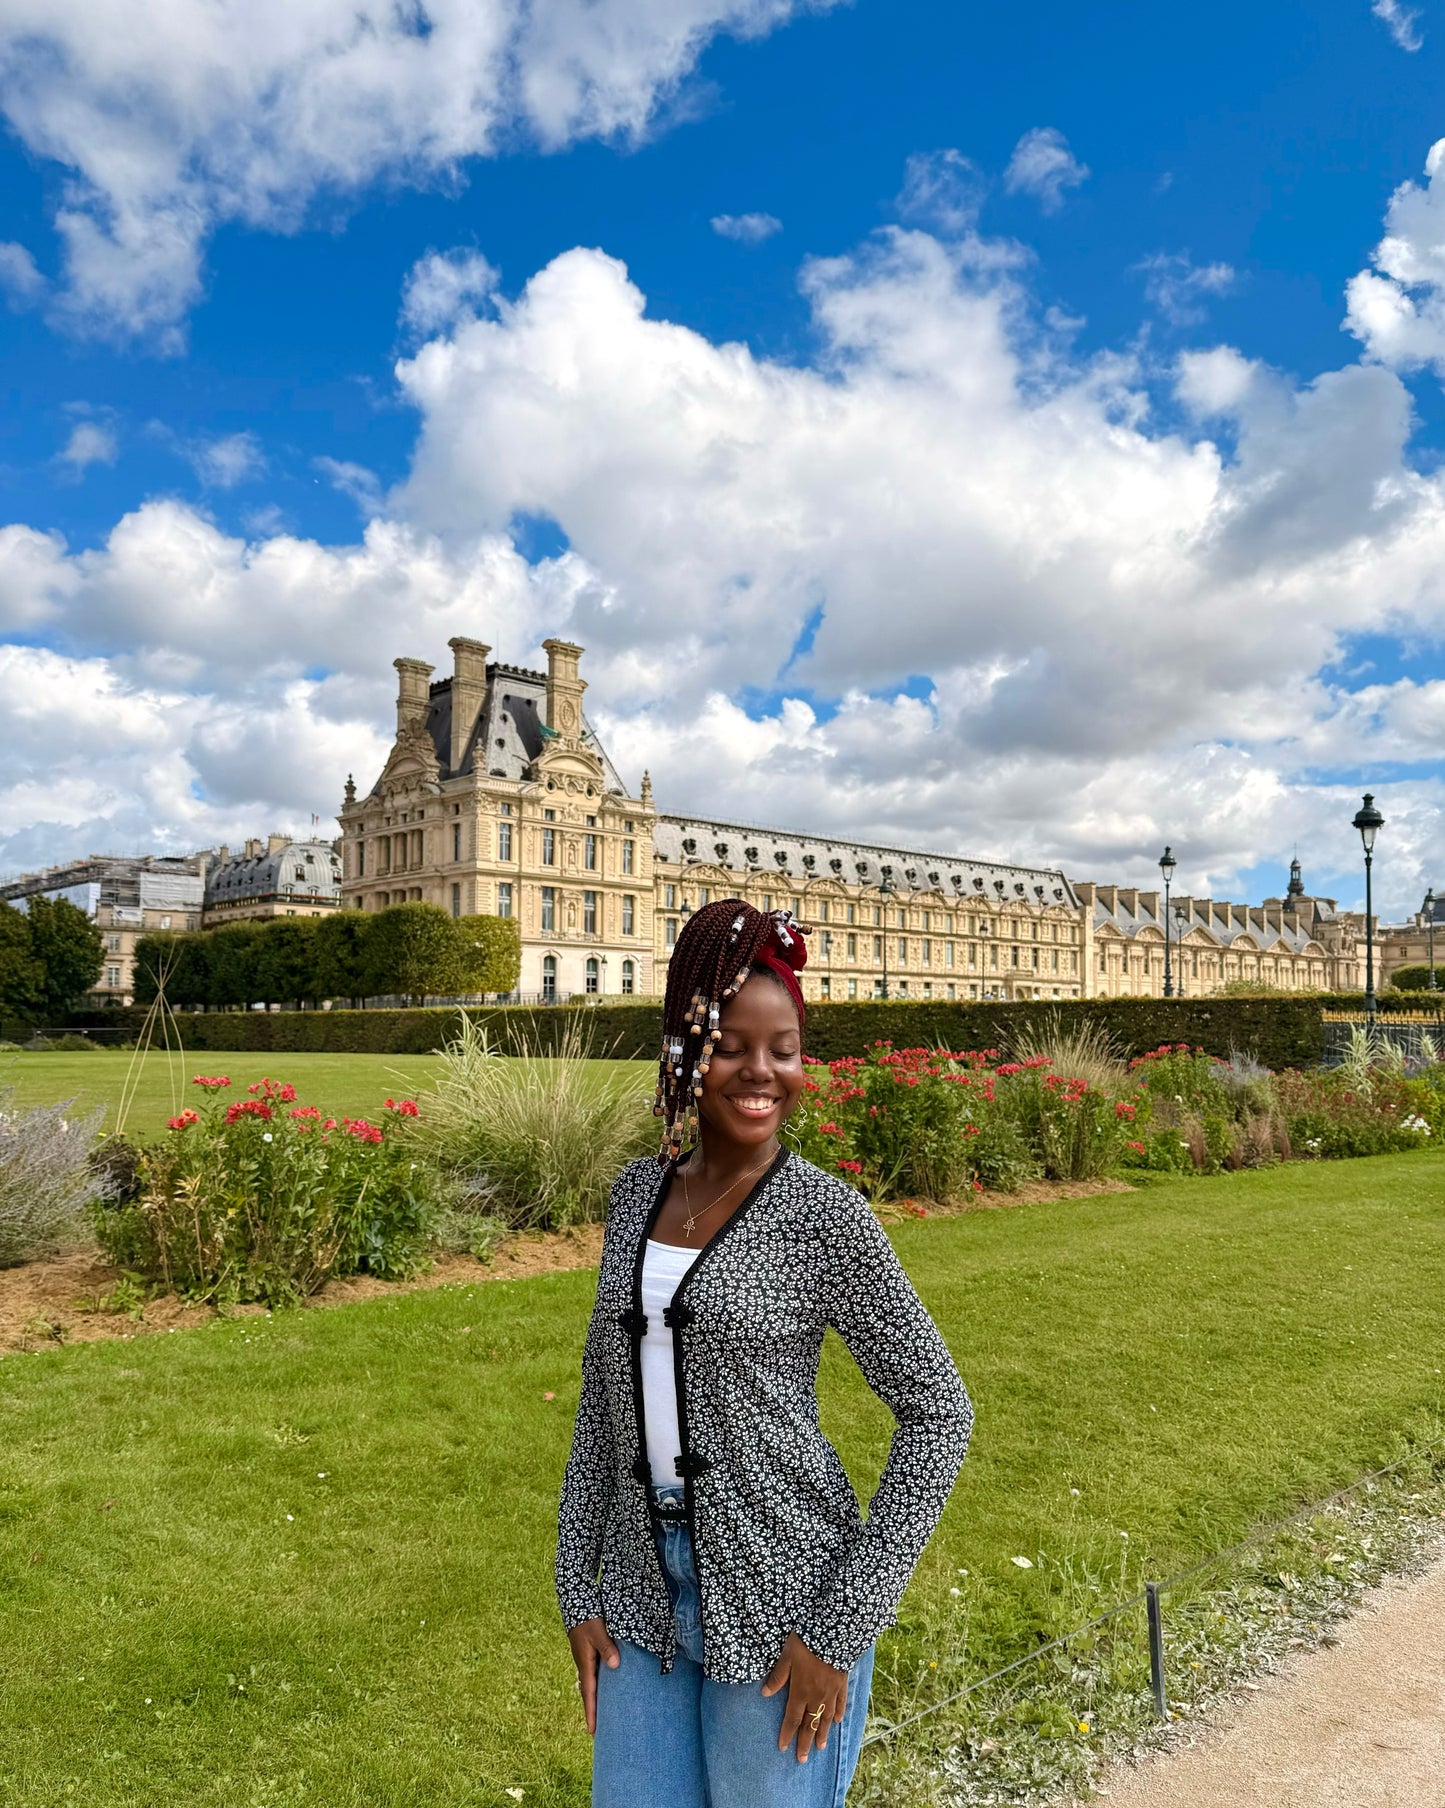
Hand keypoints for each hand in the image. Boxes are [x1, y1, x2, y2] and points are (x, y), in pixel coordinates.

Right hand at [567, 1617, 619, 1735]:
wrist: (576, 1604)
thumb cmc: (588, 1619)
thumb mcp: (598, 1632)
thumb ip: (607, 1647)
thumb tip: (615, 1665)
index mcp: (585, 1664)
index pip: (589, 1694)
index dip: (591, 1713)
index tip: (592, 1731)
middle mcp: (584, 1665)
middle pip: (588, 1694)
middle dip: (592, 1712)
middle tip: (597, 1732)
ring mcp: (585, 1660)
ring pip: (590, 1686)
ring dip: (594, 1701)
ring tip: (602, 1715)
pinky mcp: (588, 1654)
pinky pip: (592, 1676)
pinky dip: (596, 1687)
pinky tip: (604, 1690)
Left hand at [760, 1632, 847, 1762]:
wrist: (833, 1634)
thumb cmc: (806, 1643)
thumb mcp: (786, 1656)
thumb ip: (777, 1676)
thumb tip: (764, 1693)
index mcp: (800, 1691)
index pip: (792, 1718)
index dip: (787, 1733)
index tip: (783, 1748)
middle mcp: (816, 1697)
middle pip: (809, 1724)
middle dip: (805, 1742)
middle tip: (802, 1759)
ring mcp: (831, 1692)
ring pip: (826, 1718)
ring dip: (822, 1733)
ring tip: (821, 1747)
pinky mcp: (841, 1684)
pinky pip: (841, 1703)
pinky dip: (839, 1713)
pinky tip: (838, 1721)